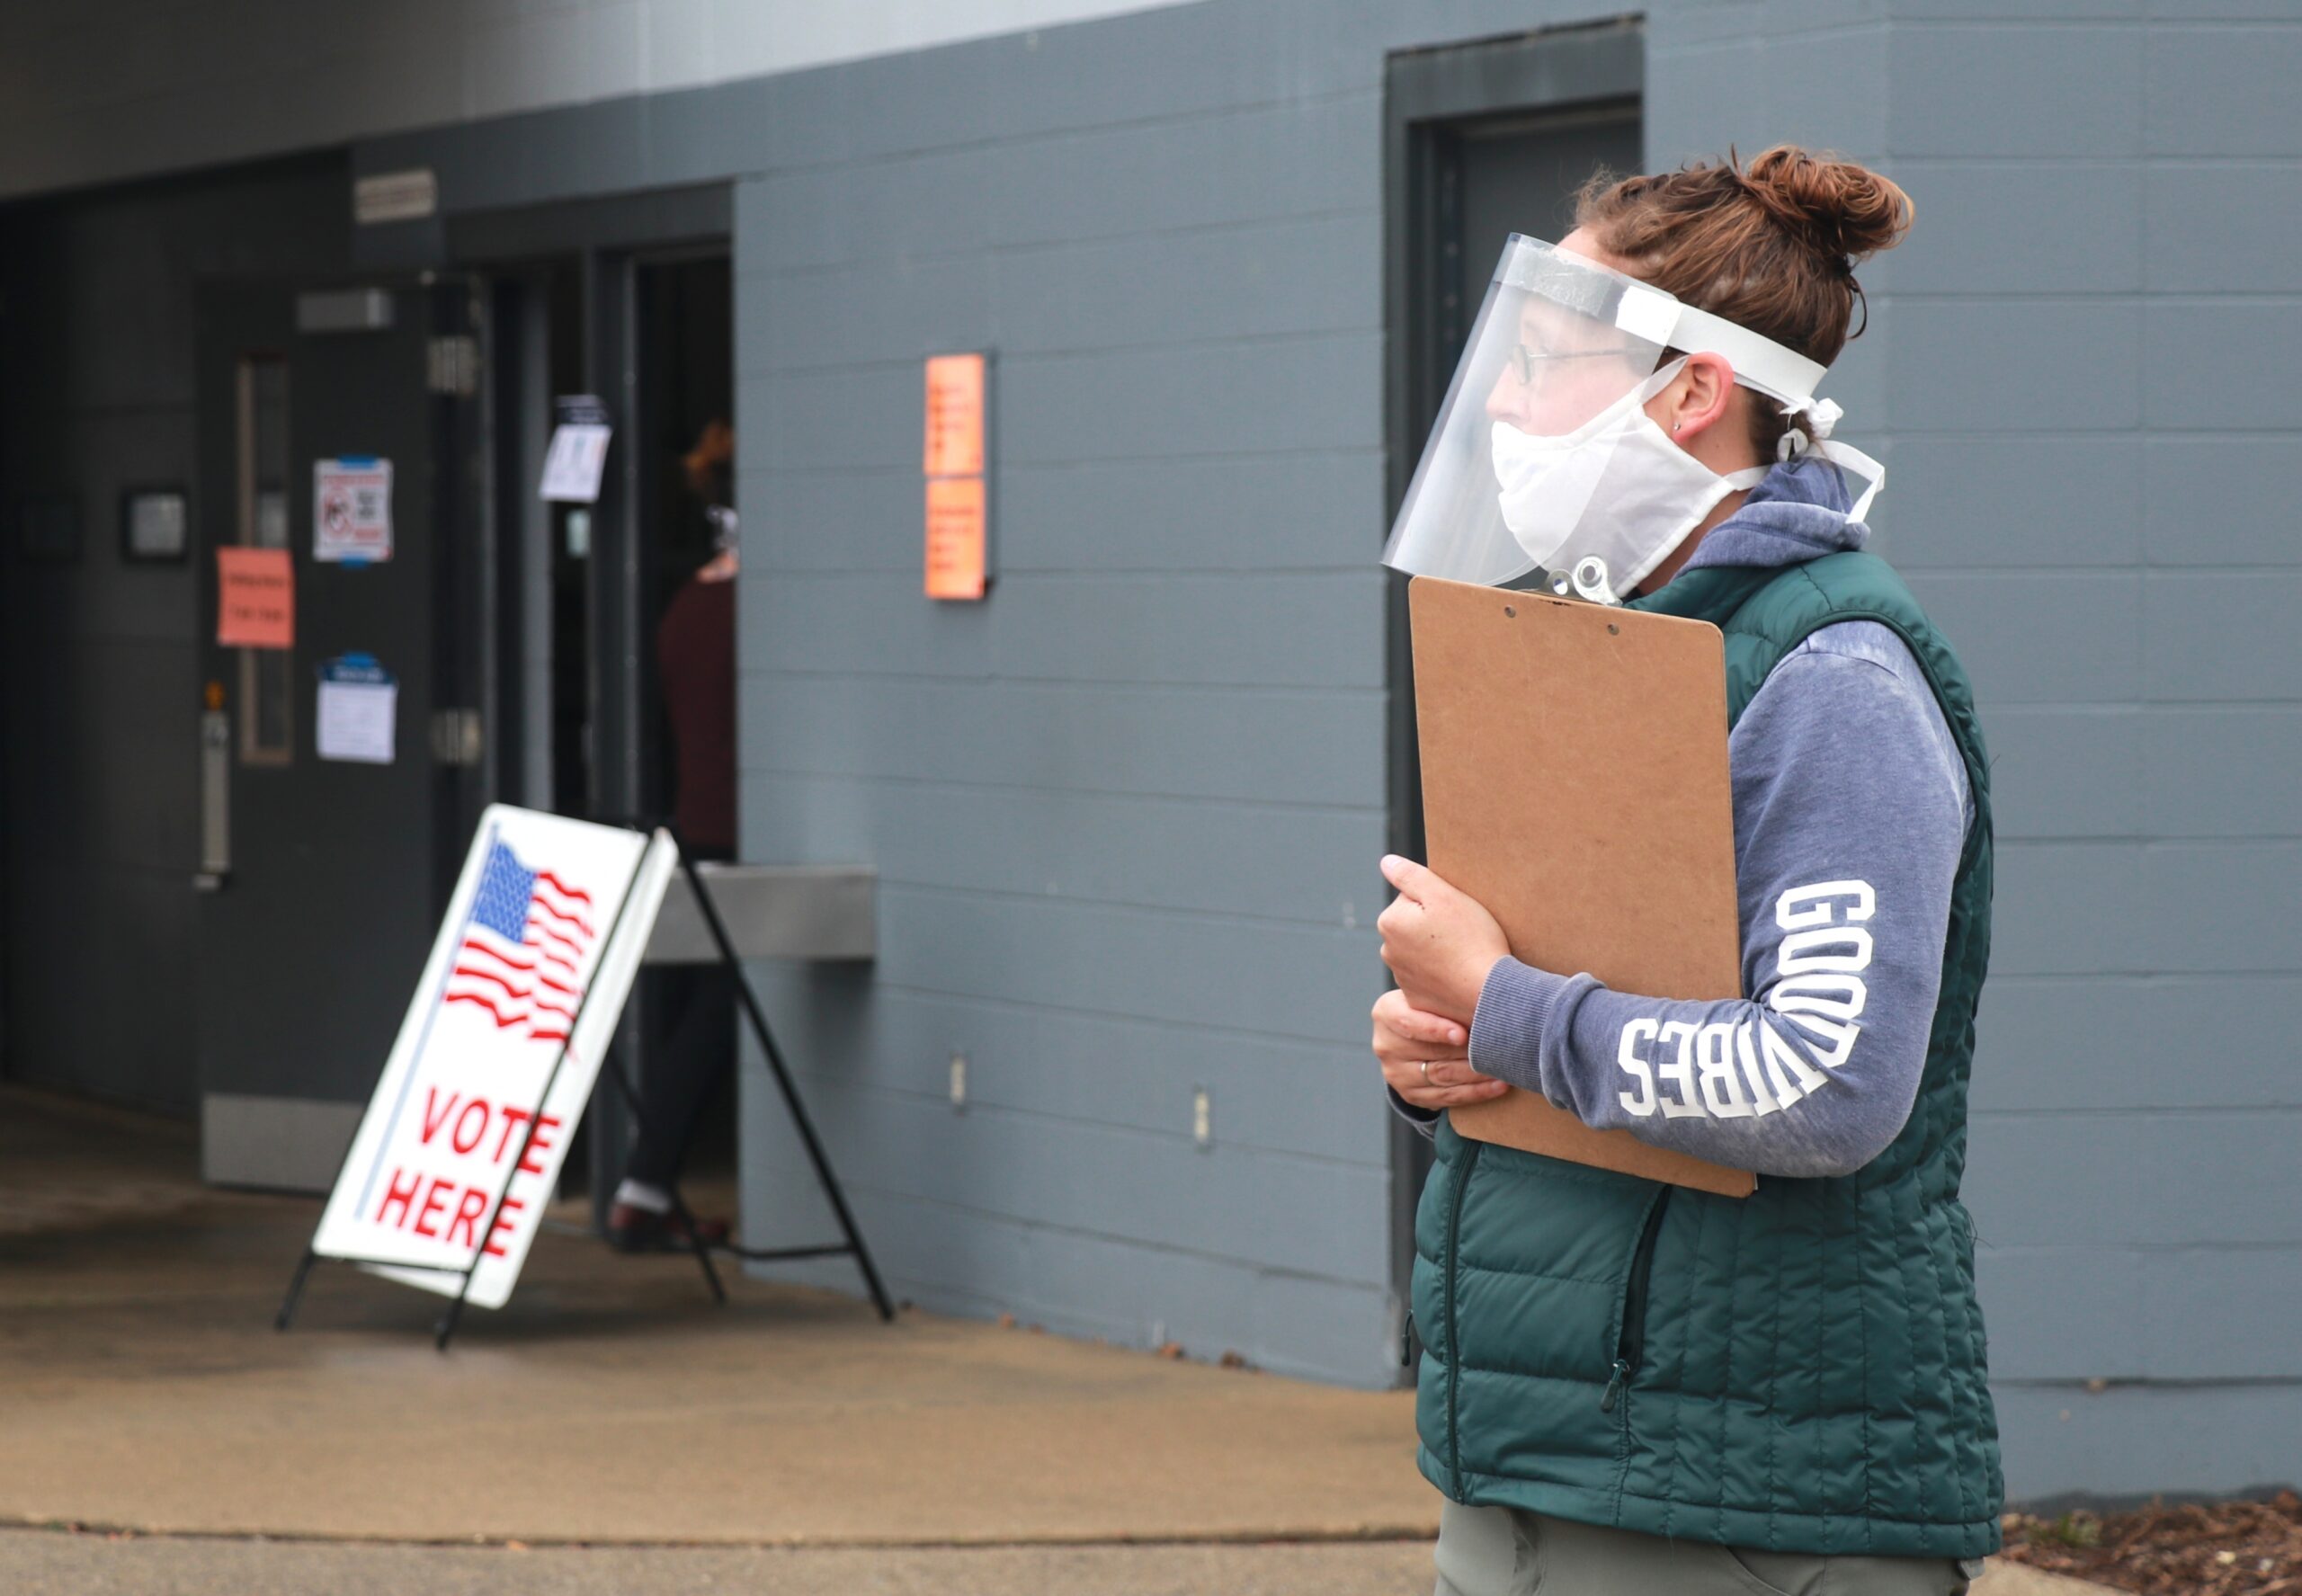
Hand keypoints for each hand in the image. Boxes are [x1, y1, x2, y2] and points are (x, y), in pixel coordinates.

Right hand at [1371, 989, 1508, 1111]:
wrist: (1413, 1038)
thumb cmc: (1432, 1007)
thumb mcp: (1429, 995)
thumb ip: (1447, 993)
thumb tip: (1487, 989)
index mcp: (1386, 1013)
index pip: (1408, 1022)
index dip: (1436, 1029)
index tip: (1463, 1034)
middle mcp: (1385, 1045)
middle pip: (1430, 1052)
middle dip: (1467, 1051)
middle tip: (1498, 1048)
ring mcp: (1395, 1073)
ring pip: (1441, 1076)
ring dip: (1477, 1073)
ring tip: (1504, 1067)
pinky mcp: (1410, 1095)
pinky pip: (1446, 1097)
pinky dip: (1476, 1093)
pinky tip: (1498, 1085)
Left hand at [1376, 855, 1510, 1024]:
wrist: (1489, 992)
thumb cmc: (1471, 939)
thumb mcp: (1443, 895)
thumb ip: (1410, 875)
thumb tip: (1386, 862)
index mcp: (1389, 922)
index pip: (1413, 897)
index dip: (1438, 901)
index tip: (1456, 914)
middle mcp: (1388, 951)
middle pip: (1414, 925)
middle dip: (1434, 925)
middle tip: (1463, 933)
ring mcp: (1401, 977)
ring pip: (1422, 950)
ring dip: (1438, 949)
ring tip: (1464, 953)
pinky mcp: (1417, 999)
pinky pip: (1429, 977)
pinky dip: (1442, 974)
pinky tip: (1461, 974)